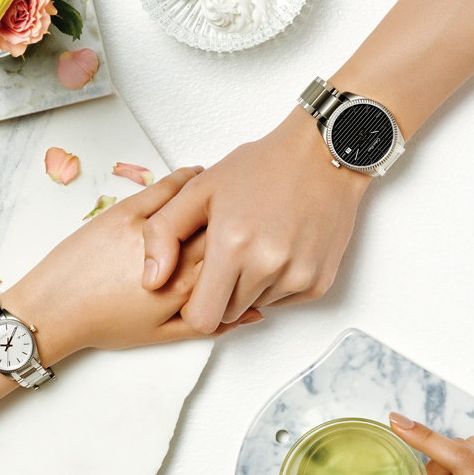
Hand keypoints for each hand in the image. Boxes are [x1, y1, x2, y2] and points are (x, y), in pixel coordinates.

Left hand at [0, 167, 262, 363]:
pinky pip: (171, 187)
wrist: (54, 309)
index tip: (252, 240)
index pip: (236, 265)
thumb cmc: (104, 323)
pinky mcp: (129, 211)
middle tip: (245, 213)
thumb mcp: (164, 334)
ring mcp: (154, 233)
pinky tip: (199, 179)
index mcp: (189, 289)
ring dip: (220, 200)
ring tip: (228, 197)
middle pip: (224, 234)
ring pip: (204, 209)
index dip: (247, 252)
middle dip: (237, 223)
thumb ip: (213, 323)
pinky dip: (189, 180)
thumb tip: (254, 316)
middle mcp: (178, 259)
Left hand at [141, 108, 369, 333]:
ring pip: (256, 308)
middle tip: (226, 255)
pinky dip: (276, 283)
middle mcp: (268, 267)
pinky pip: (284, 300)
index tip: (196, 284)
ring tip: (254, 246)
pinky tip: (277, 249)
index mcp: (233, 246)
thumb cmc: (261, 168)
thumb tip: (151, 281)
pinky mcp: (319, 281)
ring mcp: (298, 276)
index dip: (192, 306)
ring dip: (249, 287)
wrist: (322, 155)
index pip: (201, 319)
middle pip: (228, 314)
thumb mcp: (199, 190)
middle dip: (220, 293)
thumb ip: (162, 234)